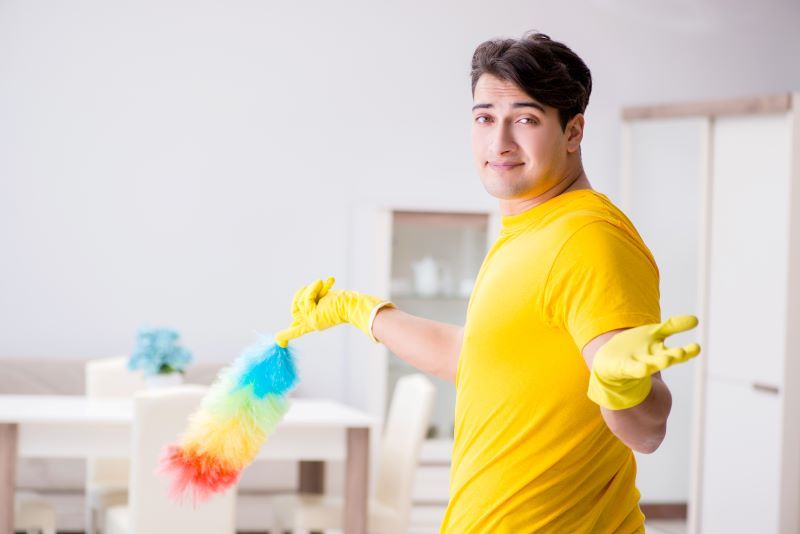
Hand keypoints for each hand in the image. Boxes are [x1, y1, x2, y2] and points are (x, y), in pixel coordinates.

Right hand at [274, 277, 393, 346]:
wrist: (354, 305)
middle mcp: (312, 324)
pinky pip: (305, 300)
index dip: (286, 334)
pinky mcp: (313, 317)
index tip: (279, 340)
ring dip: (310, 289)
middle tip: (316, 284)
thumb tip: (307, 291)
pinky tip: (323, 283)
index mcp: (316, 321)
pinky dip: (313, 289)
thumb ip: (315, 298)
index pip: (296, 330)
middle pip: (294, 310)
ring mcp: (311, 321)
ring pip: (299, 303)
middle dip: (301, 294)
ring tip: (321, 284)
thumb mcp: (325, 299)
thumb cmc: (343, 300)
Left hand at [587, 315, 700, 409]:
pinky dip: (639, 369)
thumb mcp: (654, 333)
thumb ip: (673, 326)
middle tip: (683, 353)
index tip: (697, 347)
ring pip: (652, 364)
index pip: (678, 352)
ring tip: (668, 359)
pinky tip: (644, 368)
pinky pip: (633, 368)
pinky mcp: (625, 366)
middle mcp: (653, 359)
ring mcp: (639, 363)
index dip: (689, 351)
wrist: (609, 361)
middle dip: (676, 356)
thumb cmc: (635, 346)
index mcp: (661, 352)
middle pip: (667, 358)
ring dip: (661, 362)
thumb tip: (696, 320)